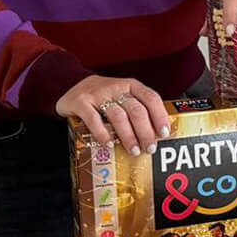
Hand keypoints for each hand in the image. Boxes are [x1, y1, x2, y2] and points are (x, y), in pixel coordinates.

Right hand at [55, 75, 171, 154]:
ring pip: (118, 116)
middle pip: (136, 110)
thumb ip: (137, 110)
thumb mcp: (123, 97)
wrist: (73, 87)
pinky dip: (103, 133)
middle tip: (149, 148)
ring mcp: (98, 94)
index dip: (159, 116)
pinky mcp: (81, 102)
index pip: (151, 98)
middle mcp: (116, 88)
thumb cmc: (104, 97)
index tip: (164, 133)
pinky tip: (109, 144)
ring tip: (133, 150)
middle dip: (145, 132)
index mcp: (131, 86)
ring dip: (128, 136)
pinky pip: (94, 119)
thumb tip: (156, 135)